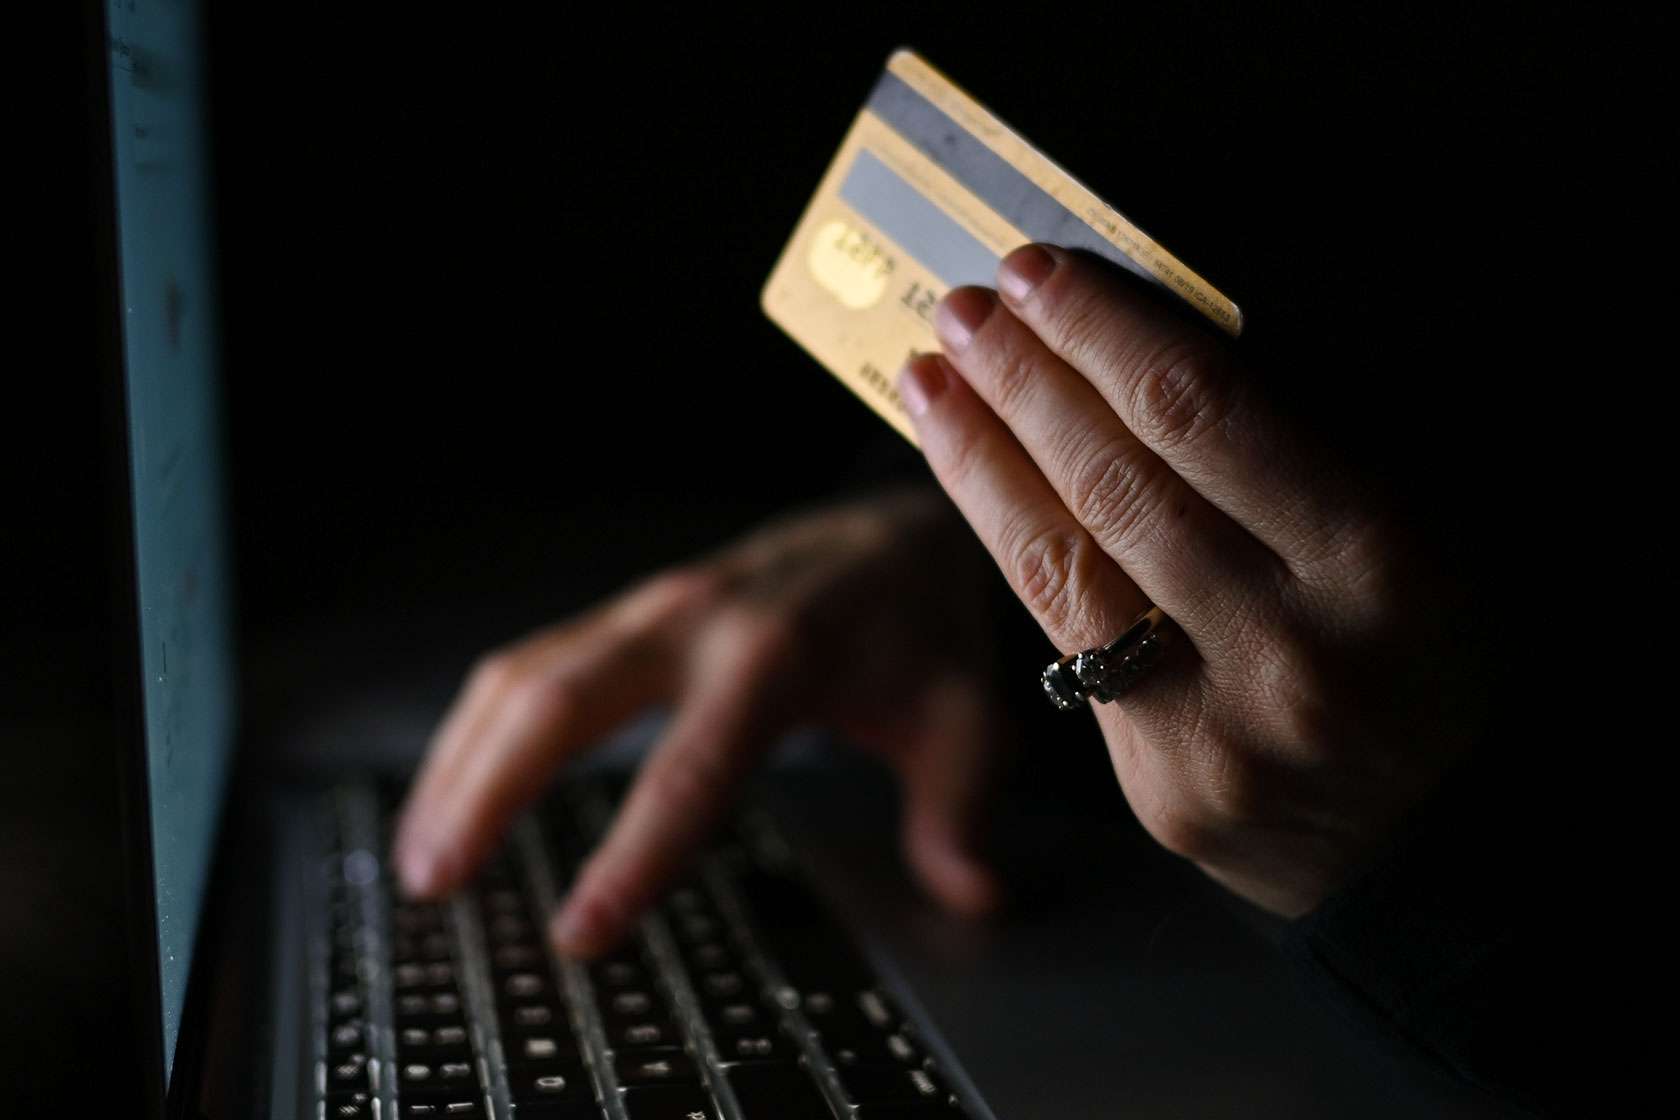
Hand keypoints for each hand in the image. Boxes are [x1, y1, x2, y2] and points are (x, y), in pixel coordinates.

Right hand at [393, 486, 1002, 954]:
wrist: (892, 529)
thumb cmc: (919, 624)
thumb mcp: (963, 713)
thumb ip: (958, 806)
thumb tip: (969, 888)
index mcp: (777, 657)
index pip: (689, 771)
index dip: (632, 856)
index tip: (582, 929)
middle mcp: (693, 622)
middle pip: (559, 700)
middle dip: (488, 792)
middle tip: (439, 882)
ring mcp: (649, 608)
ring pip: (525, 675)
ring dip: (462, 760)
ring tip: (425, 853)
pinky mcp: (628, 612)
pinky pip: (533, 661)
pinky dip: (481, 725)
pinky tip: (460, 783)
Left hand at [897, 245, 1481, 916]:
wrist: (1462, 838)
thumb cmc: (1449, 654)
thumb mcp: (1433, 518)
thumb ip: (1305, 433)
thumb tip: (1153, 338)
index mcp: (1379, 558)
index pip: (1202, 412)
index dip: (1103, 330)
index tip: (1041, 273)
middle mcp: (1293, 648)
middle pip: (1115, 481)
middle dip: (1024, 378)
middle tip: (964, 307)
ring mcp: (1220, 733)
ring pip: (1065, 566)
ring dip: (982, 458)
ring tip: (933, 381)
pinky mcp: (1164, 790)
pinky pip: (1071, 648)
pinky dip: (1016, 552)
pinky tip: (975, 485)